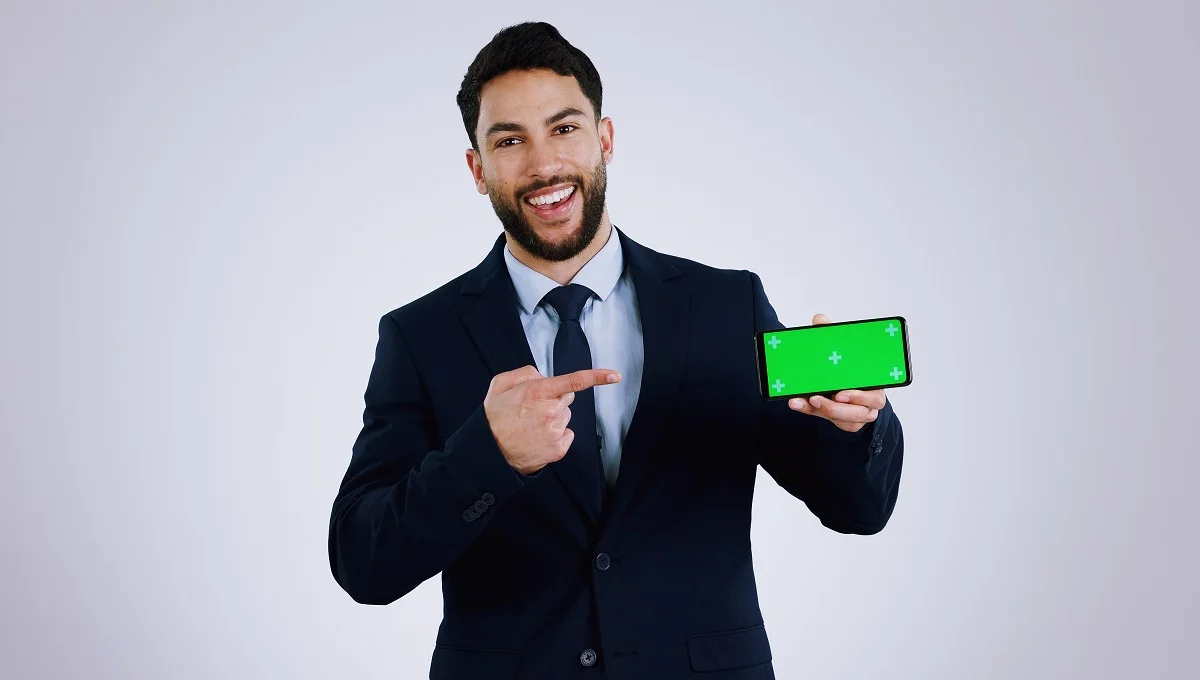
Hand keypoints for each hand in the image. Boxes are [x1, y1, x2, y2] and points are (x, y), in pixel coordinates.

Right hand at [484, 365, 621, 474]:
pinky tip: (538, 437)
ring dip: (553, 418)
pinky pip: (566, 434)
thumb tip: (541, 375)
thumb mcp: (500, 385)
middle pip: (567, 398)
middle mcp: (550, 411)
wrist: (489, 453)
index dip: (598, 377)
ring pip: (565, 417)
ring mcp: (556, 431)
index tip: (615, 376)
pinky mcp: (559, 447)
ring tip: (531, 425)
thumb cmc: (493, 419)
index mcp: (537, 392)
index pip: (574, 381)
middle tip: (532, 409)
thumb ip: (523, 373)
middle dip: (554, 399)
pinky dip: (556, 435)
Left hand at [787, 313, 886, 432]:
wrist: (848, 386)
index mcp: (876, 382)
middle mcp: (871, 401)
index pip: (874, 392)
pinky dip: (813, 412)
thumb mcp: (842, 352)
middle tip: (817, 398)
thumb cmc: (851, 368)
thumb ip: (832, 337)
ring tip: (808, 399)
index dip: (859, 395)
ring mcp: (860, 414)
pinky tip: (798, 403)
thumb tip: (820, 319)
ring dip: (825, 410)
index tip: (840, 394)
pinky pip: (832, 422)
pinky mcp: (847, 422)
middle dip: (837, 408)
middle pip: (860, 411)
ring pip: (847, 420)